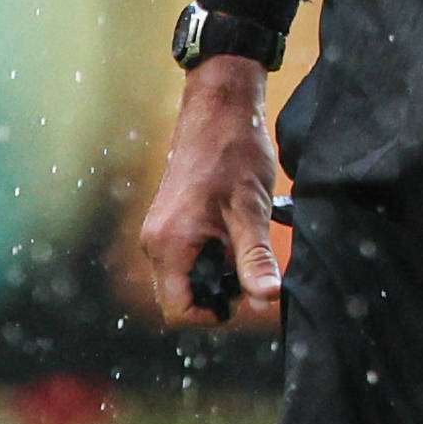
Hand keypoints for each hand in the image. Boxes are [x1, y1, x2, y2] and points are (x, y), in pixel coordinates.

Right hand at [132, 58, 288, 327]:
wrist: (219, 110)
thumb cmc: (233, 154)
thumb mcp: (250, 211)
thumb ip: (254, 259)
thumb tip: (268, 300)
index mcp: (168, 245)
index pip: (178, 312)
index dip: (214, 314)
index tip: (244, 291)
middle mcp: (154, 241)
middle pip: (181, 297)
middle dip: (216, 293)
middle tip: (248, 264)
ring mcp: (159, 230)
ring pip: (185, 278)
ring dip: (216, 273)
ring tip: (243, 243)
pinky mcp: (169, 221)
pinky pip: (186, 257)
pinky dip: (212, 255)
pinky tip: (236, 231)